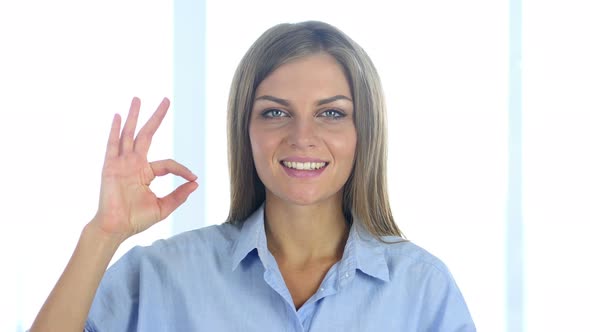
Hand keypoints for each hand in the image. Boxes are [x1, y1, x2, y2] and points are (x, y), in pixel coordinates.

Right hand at [91, 97, 197, 240]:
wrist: (116, 228)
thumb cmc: (136, 219)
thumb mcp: (163, 207)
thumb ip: (178, 196)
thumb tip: (196, 183)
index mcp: (146, 173)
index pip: (168, 163)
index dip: (182, 169)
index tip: (194, 177)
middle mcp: (134, 164)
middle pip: (147, 135)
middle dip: (156, 117)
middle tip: (166, 100)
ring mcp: (121, 163)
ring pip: (129, 134)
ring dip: (134, 116)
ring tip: (138, 99)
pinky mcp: (110, 166)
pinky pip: (113, 145)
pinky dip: (115, 130)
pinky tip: (119, 116)